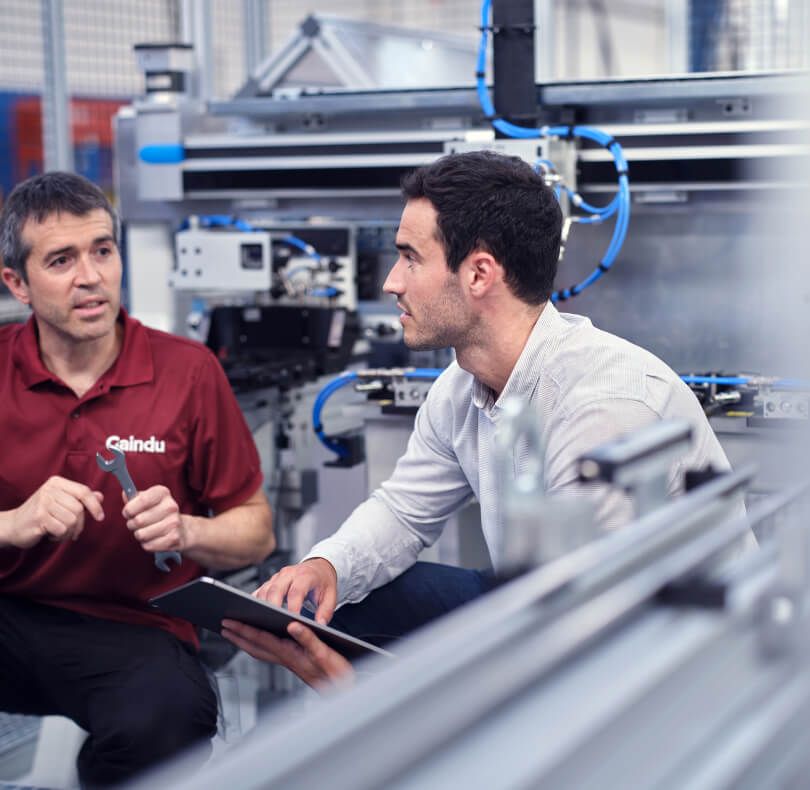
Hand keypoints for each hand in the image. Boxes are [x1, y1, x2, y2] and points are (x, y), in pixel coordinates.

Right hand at [3, 476, 103, 547]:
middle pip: (79, 509)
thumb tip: (100, 496)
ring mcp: (43, 503)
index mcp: (57, 483)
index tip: (100, 517)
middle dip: (78, 524)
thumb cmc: (42, 513)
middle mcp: (50, 490)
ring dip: (68, 531)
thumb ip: (80, 499)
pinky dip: (59, 536)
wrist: (14, 525)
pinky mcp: (39, 517)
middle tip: (70, 530)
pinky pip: (62, 530)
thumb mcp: (61, 502)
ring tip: (57, 530)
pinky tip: (49, 533)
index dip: (95, 505)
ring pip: (72, 521)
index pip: (84, 491)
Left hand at [122, 485, 184, 554]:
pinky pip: (148, 545)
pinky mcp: (174, 538)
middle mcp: (171, 506)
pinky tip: (154, 539)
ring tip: (146, 531)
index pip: (143, 500)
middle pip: (139, 520)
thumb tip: (125, 494)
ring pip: (141, 534)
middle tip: (137, 524)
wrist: (181, 529)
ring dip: (139, 535)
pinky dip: (147, 544)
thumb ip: (133, 498)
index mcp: (163, 493)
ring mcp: (174, 522)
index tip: (127, 513)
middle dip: (132, 524)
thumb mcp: (146, 502)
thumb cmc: (157, 513)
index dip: (129, 509)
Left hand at [221, 619, 353, 690]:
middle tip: (223, 625)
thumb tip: (292, 625)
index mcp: (289, 653)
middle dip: (238, 635)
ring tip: (233, 632)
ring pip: (259, 650)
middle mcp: (285, 658)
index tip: (230, 621)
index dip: (244, 630)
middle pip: (255, 646)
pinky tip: (258, 639)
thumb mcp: (324, 653)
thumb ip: (308, 638)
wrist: (342, 690)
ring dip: (244, 641)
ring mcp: (287, 661)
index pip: (261, 639)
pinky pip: (269, 652)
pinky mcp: (292, 662)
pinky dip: (258, 644)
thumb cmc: (335, 672)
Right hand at [254, 558, 337, 623]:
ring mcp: (277, 577)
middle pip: (276, 589)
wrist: (318, 567)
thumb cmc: (323, 582)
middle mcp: (289, 574)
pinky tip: (256, 616)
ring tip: (262, 622)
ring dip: (262, 606)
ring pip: (264, 590)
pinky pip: (259, 592)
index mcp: (306, 575)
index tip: (292, 620)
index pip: (297, 591)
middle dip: (272, 606)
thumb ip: (326, 611)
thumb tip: (319, 625)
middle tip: (272, 622)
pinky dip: (256, 603)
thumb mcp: (331, 596)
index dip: (293, 606)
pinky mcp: (270, 582)